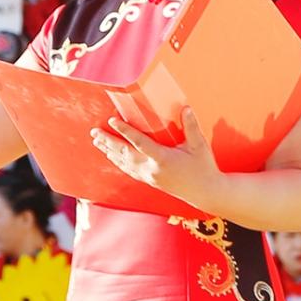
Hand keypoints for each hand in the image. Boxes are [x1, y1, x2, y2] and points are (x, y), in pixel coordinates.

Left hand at [90, 105, 219, 208]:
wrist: (206, 193)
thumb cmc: (204, 167)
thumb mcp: (200, 146)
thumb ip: (191, 126)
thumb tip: (185, 107)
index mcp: (163, 159)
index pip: (139, 142)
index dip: (124, 131)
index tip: (112, 121)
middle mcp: (152, 169)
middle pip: (124, 154)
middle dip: (108, 141)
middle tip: (94, 131)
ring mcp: (149, 177)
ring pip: (124, 163)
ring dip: (109, 151)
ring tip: (97, 141)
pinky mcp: (150, 181)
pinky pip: (129, 170)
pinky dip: (118, 162)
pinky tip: (111, 156)